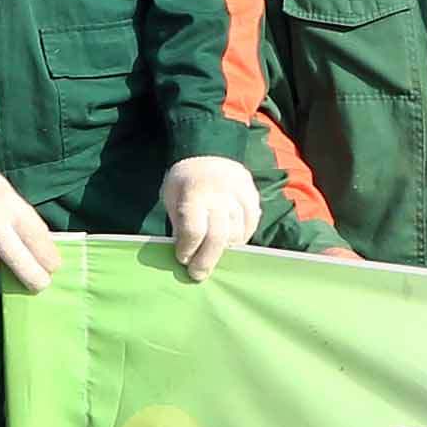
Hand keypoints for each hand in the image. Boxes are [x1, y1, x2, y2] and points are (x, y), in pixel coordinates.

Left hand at [157, 156, 261, 280]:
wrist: (209, 153)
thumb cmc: (184, 182)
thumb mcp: (172, 198)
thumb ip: (180, 225)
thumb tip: (185, 255)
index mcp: (195, 193)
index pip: (194, 230)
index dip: (187, 249)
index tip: (181, 258)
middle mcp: (221, 195)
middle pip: (218, 236)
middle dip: (206, 259)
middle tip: (197, 274)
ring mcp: (240, 196)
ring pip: (237, 233)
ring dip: (224, 250)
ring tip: (212, 256)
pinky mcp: (253, 198)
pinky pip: (250, 226)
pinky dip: (239, 238)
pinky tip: (228, 243)